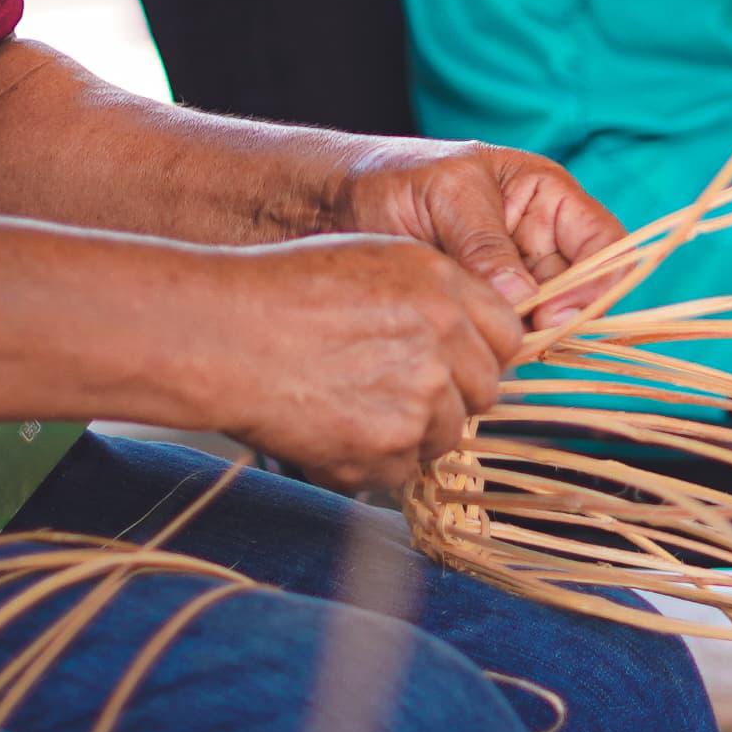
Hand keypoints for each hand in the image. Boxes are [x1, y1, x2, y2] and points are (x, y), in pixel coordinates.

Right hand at [203, 234, 526, 494]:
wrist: (225, 335)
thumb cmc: (285, 291)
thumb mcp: (374, 259)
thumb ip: (434, 293)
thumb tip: (469, 334)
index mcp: (444, 287)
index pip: (507, 336)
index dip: (478, 353)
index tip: (450, 363)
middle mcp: (444, 341)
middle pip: (484, 393)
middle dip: (449, 399)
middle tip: (393, 391)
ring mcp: (420, 398)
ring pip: (445, 437)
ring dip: (410, 434)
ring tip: (350, 407)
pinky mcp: (387, 447)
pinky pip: (400, 472)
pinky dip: (371, 463)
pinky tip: (331, 429)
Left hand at [312, 135, 625, 328]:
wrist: (328, 206)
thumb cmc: (391, 178)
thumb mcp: (446, 195)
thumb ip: (487, 244)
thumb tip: (522, 299)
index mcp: (546, 197)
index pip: (605, 244)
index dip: (595, 282)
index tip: (553, 314)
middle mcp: (537, 242)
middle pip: (580, 292)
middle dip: (555, 320)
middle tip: (514, 341)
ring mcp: (509, 281)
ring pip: (543, 323)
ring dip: (520, 338)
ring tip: (479, 342)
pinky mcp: (479, 312)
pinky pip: (504, 339)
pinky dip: (491, 349)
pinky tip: (462, 349)